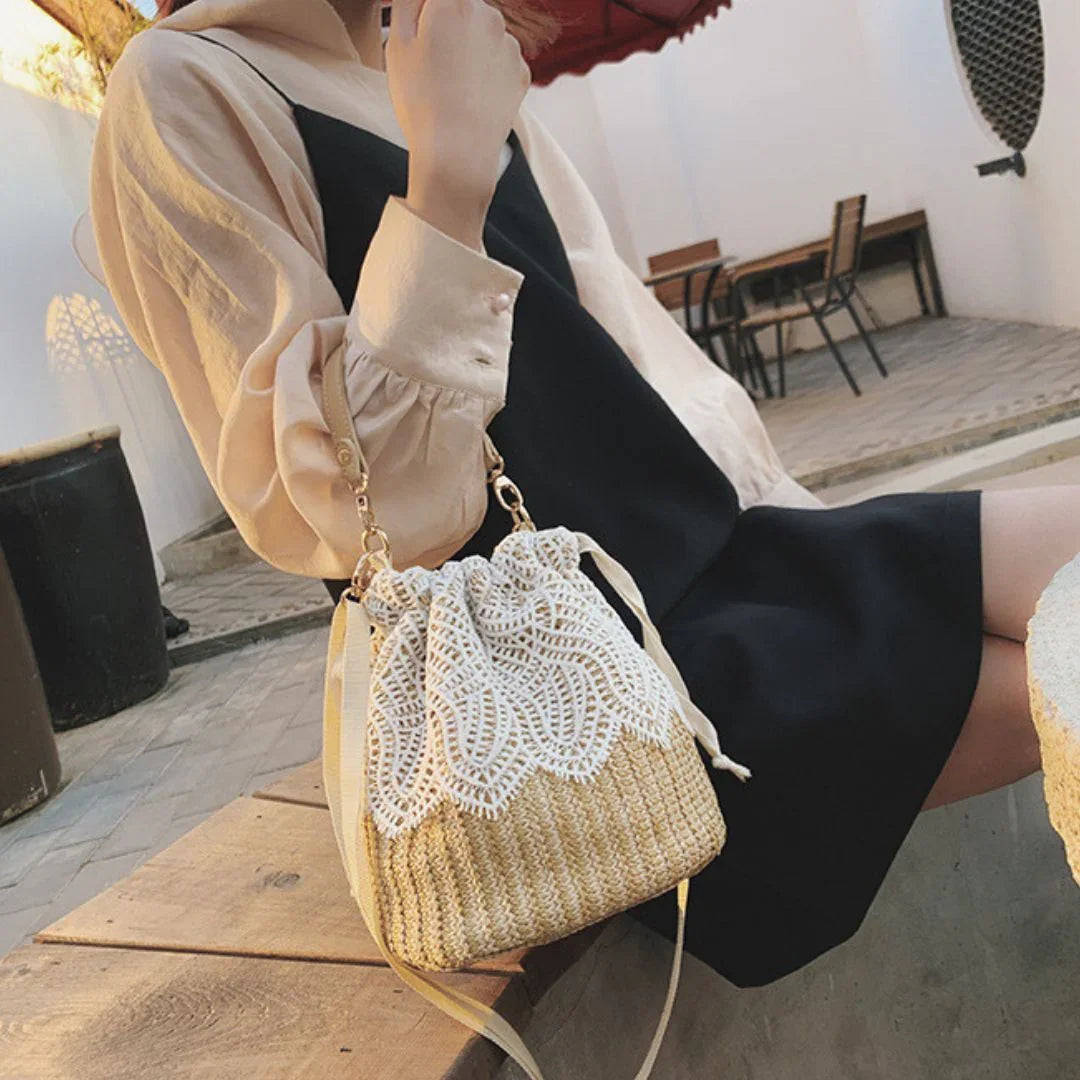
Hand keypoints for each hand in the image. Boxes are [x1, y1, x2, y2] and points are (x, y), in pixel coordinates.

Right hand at [387, 0, 531, 250]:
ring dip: (470, 51)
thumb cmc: (421, 100)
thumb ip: (409, 4)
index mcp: (454, 1)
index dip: (428, 15)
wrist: (457, 152)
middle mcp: (489, 15)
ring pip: (485, 37)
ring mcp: (509, 45)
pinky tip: (472, 96)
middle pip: (465, 10)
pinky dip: (488, 75)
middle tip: (434, 67)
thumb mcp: (397, 43)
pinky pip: (500, 64)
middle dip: (450, 29)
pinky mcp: (522, 74)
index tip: (422, 38)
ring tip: (453, 86)